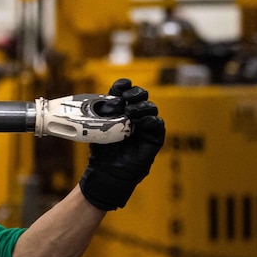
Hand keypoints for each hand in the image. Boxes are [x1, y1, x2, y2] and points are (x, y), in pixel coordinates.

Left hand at [78, 78, 164, 210]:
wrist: (106, 171)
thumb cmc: (102, 150)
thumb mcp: (99, 127)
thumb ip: (105, 112)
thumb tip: (115, 98)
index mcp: (120, 111)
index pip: (125, 93)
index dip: (123, 87)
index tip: (121, 86)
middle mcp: (134, 116)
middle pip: (141, 96)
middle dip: (135, 93)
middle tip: (127, 97)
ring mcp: (145, 126)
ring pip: (150, 107)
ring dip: (141, 106)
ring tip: (130, 112)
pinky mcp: (154, 137)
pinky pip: (157, 123)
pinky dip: (149, 120)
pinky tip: (140, 121)